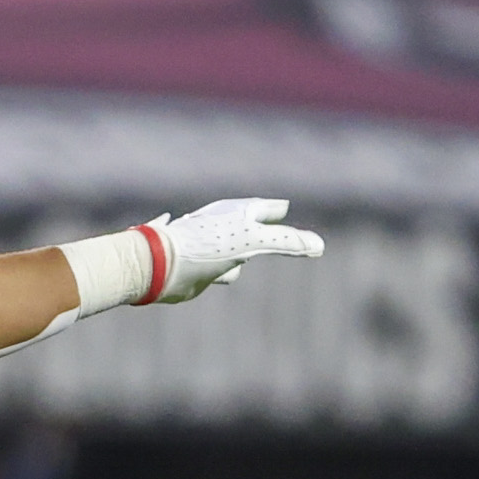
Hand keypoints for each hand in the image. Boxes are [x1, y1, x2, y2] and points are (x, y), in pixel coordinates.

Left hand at [147, 197, 322, 304]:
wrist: (158, 265)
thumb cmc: (206, 247)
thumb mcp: (254, 241)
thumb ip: (288, 242)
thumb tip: (320, 246)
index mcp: (236, 215)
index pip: (262, 209)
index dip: (274, 210)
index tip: (283, 207)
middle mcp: (219, 227)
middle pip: (244, 222)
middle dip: (257, 220)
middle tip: (271, 216)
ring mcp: (205, 247)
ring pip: (227, 245)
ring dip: (235, 245)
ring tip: (244, 249)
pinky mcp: (192, 270)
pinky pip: (210, 268)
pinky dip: (217, 268)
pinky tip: (219, 271)